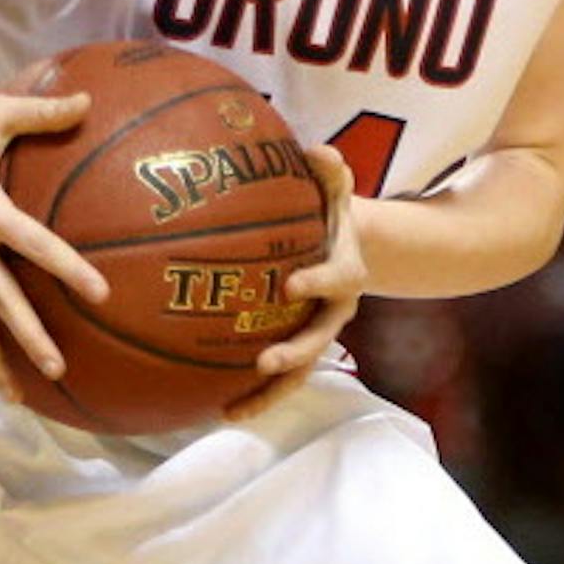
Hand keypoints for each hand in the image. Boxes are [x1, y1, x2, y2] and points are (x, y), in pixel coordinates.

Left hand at [224, 143, 363, 419]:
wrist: (338, 241)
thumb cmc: (325, 210)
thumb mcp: (332, 187)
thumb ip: (329, 172)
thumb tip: (322, 152)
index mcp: (346, 272)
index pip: (338, 279)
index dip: (317, 283)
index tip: (290, 283)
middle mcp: (334, 311)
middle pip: (319, 339)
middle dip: (294, 352)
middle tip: (265, 360)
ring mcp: (315, 334)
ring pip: (298, 372)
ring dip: (270, 392)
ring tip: (235, 410)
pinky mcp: (294, 349)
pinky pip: (277, 380)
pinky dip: (253, 397)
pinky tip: (217, 411)